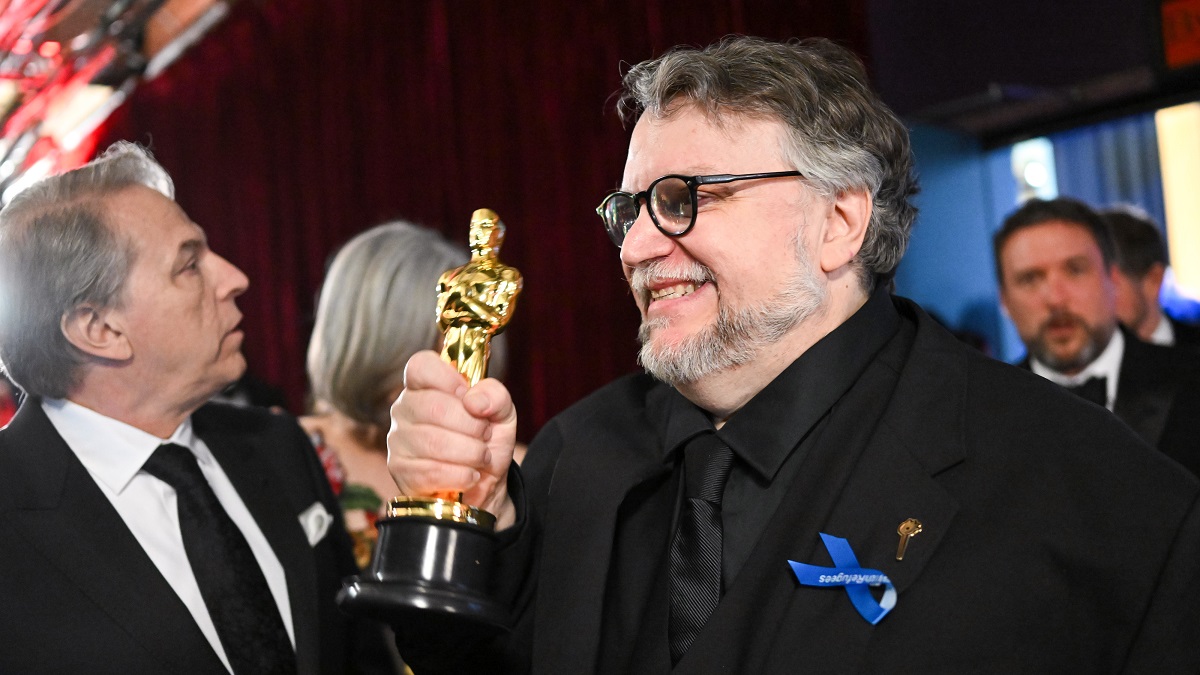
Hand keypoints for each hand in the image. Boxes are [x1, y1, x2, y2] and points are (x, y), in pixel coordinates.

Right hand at [387, 350, 517, 528]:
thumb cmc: (487, 442)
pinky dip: (460, 475)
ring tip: (481, 457)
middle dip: (472, 425)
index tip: (469, 397)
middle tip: (485, 436)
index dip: (448, 378)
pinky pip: (430, 471)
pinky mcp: (400, 471)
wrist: (485, 486)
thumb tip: (474, 401)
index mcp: (426, 386)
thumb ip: (496, 396)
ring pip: (433, 441)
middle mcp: (405, 408)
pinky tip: (470, 475)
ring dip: (470, 452)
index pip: (421, 366)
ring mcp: (398, 440)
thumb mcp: (502, 413)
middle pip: (433, 407)